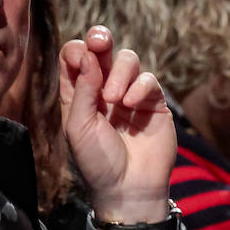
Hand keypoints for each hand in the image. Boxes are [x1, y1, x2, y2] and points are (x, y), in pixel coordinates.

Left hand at [60, 26, 174, 223]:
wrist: (128, 189)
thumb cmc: (96, 161)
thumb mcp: (78, 127)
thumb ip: (82, 90)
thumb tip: (89, 54)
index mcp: (79, 94)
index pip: (76, 57)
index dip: (77, 52)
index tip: (81, 60)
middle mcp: (104, 89)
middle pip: (102, 50)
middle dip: (100, 39)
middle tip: (101, 41)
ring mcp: (130, 94)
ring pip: (128, 60)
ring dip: (120, 73)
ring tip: (114, 99)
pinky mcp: (154, 103)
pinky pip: (149, 80)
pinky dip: (140, 87)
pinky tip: (130, 105)